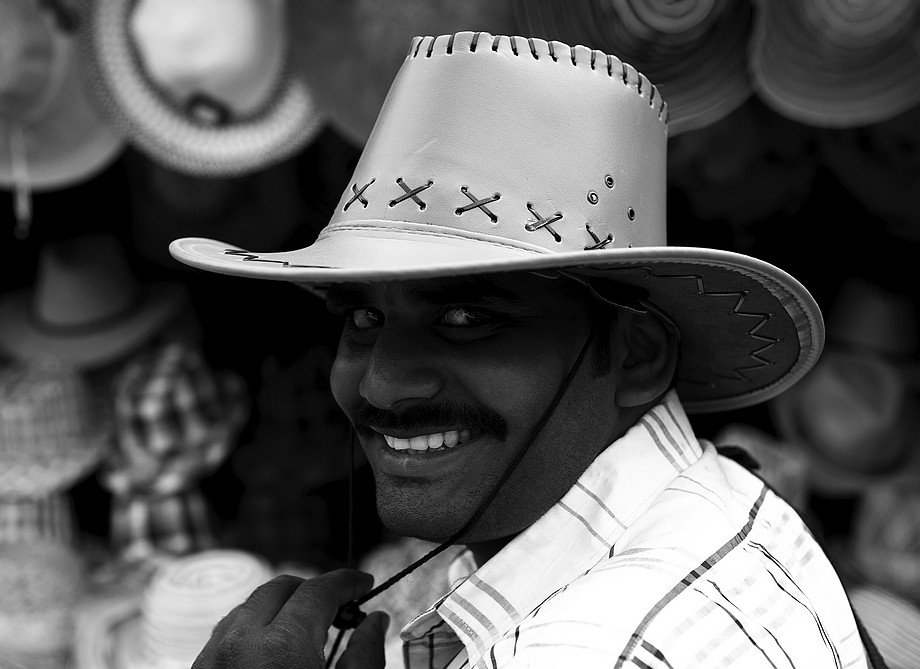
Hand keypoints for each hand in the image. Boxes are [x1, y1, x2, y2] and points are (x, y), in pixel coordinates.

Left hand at [191, 569, 389, 668]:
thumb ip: (364, 656)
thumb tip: (376, 621)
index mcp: (283, 647)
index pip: (319, 590)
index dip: (346, 582)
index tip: (364, 585)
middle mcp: (240, 644)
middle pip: (281, 588)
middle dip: (313, 590)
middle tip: (340, 609)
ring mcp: (212, 658)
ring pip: (249, 605)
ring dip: (281, 607)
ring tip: (307, 629)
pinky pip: (226, 632)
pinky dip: (253, 627)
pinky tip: (273, 650)